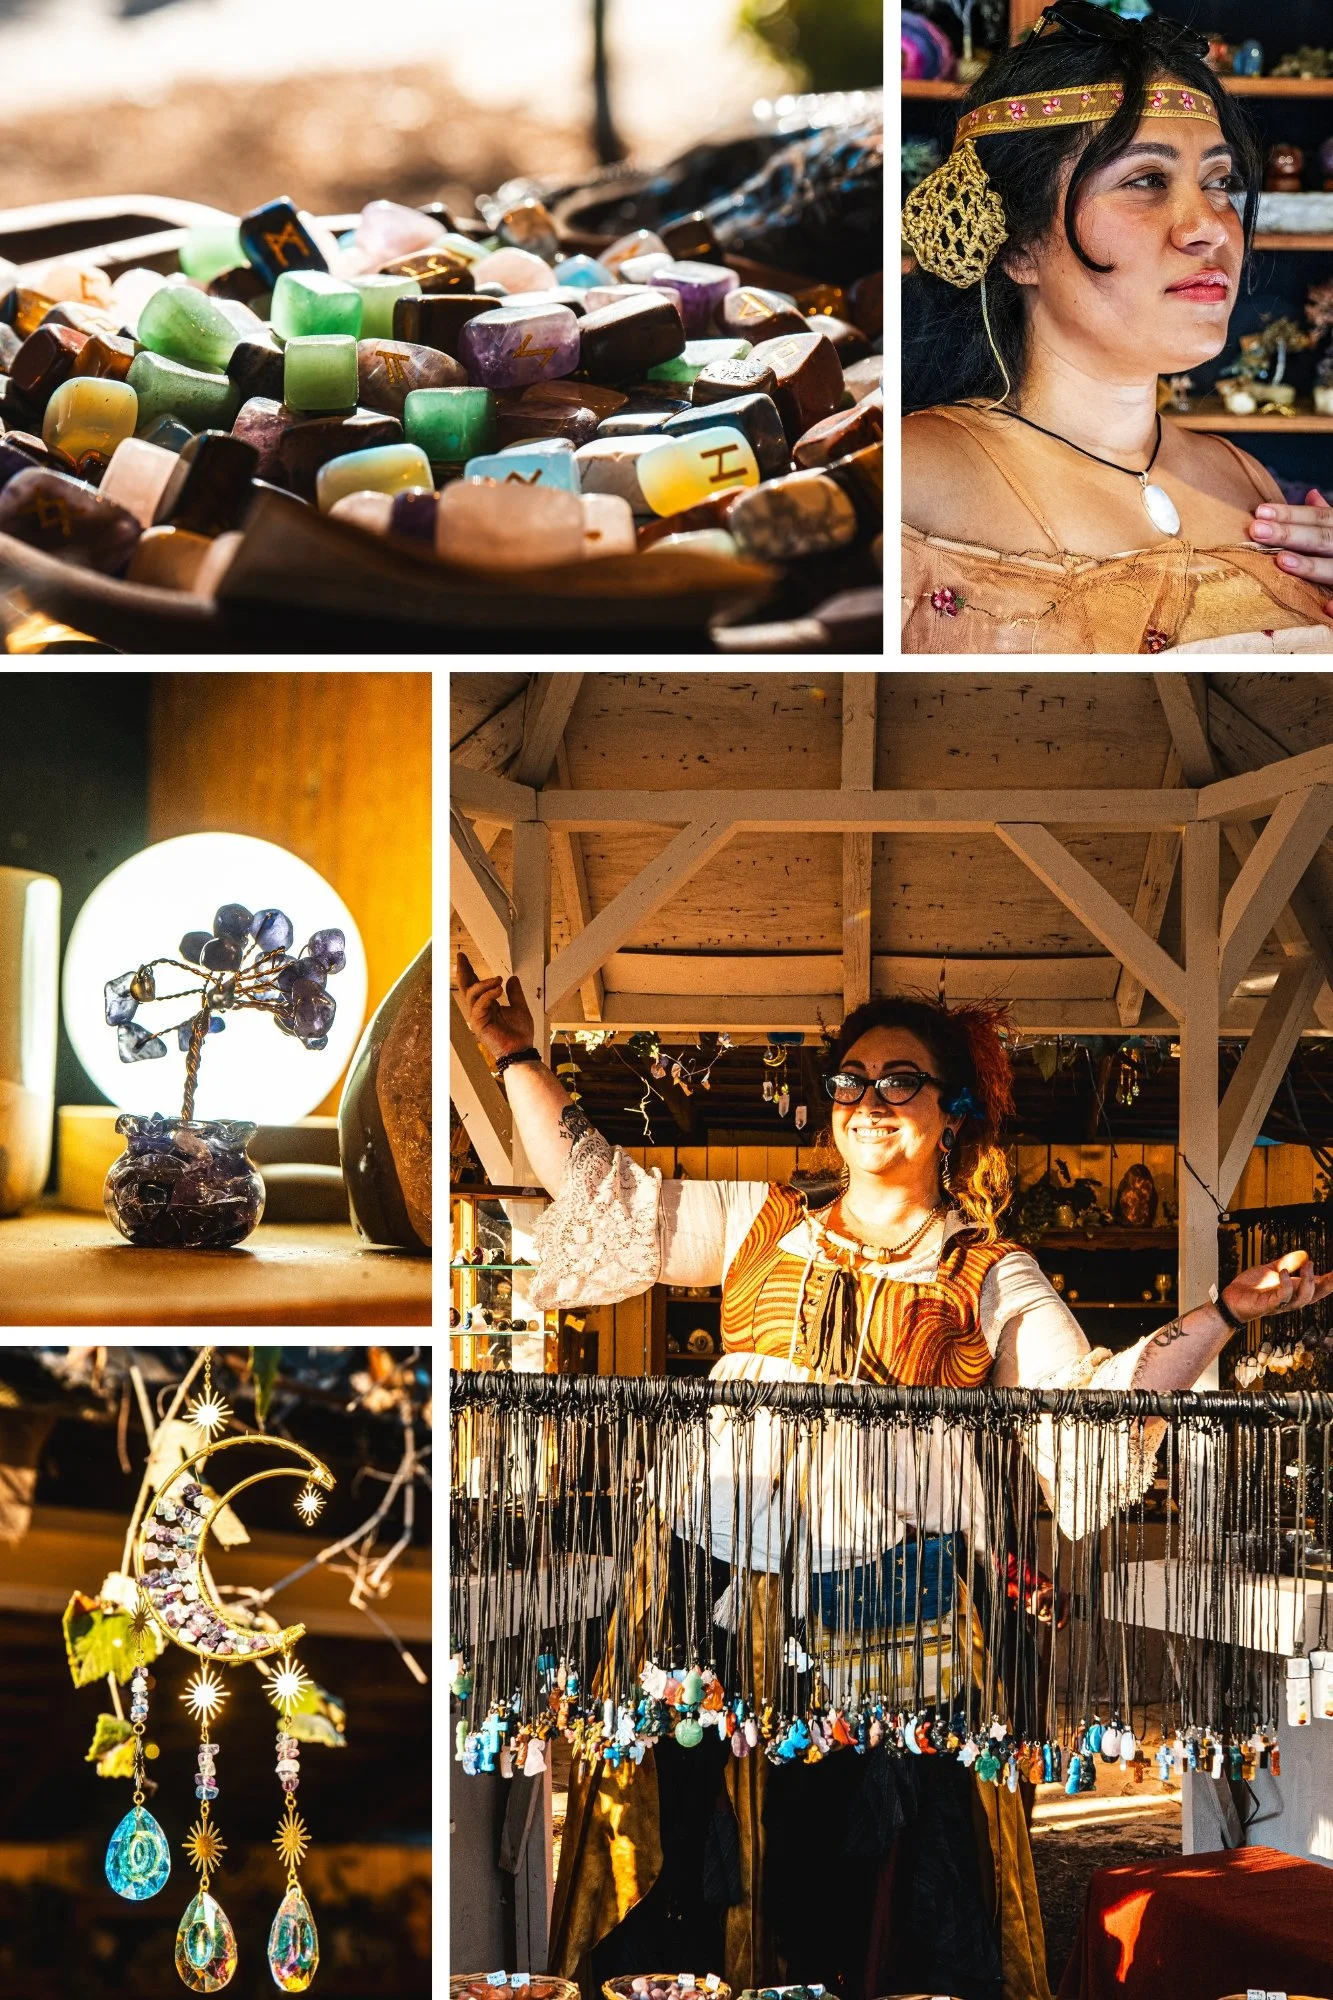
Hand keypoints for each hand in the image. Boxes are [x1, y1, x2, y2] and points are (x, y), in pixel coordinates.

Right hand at [456, 952, 534, 1059]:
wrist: (521, 1049)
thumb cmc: (519, 1033)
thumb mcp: (520, 1007)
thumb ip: (515, 993)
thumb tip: (512, 978)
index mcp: (487, 1005)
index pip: (474, 985)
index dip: (469, 971)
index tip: (464, 958)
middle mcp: (479, 1009)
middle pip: (466, 987)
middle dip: (464, 971)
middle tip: (462, 957)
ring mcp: (477, 1017)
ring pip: (472, 994)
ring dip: (484, 984)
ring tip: (498, 979)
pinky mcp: (478, 1024)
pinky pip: (479, 1005)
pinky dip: (488, 995)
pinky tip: (498, 989)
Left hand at [1222, 1248, 1332, 1324]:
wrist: (1231, 1300)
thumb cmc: (1252, 1288)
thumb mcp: (1271, 1270)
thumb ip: (1288, 1262)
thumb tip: (1306, 1254)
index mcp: (1295, 1290)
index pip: (1318, 1287)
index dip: (1331, 1281)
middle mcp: (1291, 1299)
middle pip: (1316, 1295)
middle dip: (1329, 1284)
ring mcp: (1281, 1304)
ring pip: (1303, 1298)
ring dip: (1308, 1281)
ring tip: (1309, 1265)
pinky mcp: (1268, 1305)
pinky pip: (1281, 1297)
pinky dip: (1286, 1285)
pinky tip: (1284, 1272)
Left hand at [1248, 488, 1332, 612]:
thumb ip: (1328, 518)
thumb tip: (1310, 494)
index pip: (1319, 518)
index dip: (1291, 514)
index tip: (1260, 512)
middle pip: (1321, 538)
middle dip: (1289, 534)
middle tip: (1256, 530)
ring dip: (1310, 566)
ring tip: (1282, 561)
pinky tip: (1327, 609)